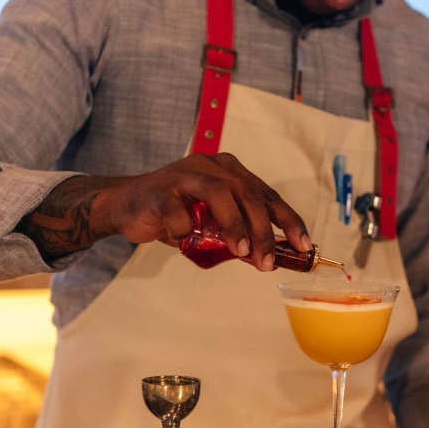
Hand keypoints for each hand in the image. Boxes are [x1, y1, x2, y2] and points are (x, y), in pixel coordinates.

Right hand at [18, 153, 310, 269]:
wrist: (125, 207)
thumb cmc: (175, 215)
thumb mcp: (212, 225)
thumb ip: (238, 234)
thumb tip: (269, 258)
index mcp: (229, 171)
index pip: (267, 194)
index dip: (288, 219)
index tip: (303, 245)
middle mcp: (211, 165)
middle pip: (248, 193)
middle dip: (263, 229)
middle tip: (268, 261)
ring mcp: (184, 174)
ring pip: (219, 193)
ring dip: (235, 225)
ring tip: (242, 253)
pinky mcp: (159, 189)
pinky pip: (178, 211)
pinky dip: (184, 229)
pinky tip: (182, 240)